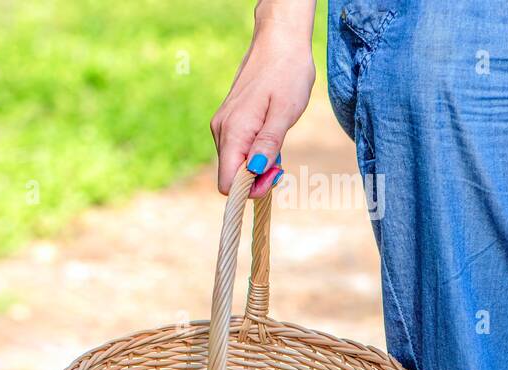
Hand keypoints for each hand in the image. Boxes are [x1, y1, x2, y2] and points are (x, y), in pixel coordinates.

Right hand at [211, 5, 315, 196]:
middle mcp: (221, 131)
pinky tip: (270, 136)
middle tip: (283, 164)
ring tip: (279, 144)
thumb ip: (268, 143)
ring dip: (256, 164)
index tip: (276, 176)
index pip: (228, 182)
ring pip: (234, 162)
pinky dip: (253, 152)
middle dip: (256, 177)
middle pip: (230, 175)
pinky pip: (236, 149)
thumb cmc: (286, 73)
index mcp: (234, 132)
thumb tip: (255, 172)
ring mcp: (222, 126)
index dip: (251, 188)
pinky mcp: (228, 122)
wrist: (277, 42)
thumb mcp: (285, 110)